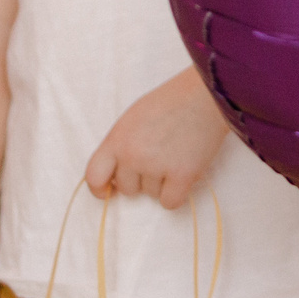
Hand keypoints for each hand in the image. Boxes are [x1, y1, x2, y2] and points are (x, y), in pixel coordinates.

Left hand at [84, 69, 229, 208]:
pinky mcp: (182, 176)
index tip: (108, 192)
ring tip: (175, 157)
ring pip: (151, 195)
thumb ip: (121, 144)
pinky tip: (183, 175)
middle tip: (158, 160)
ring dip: (162, 183)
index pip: (94, 176)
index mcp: (117, 139)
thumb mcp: (133, 118)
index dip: (99, 188)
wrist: (205, 95)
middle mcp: (132, 155)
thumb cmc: (171, 102)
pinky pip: (170, 202)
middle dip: (140, 180)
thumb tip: (117, 174)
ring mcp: (156, 166)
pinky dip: (176, 194)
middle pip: (127, 188)